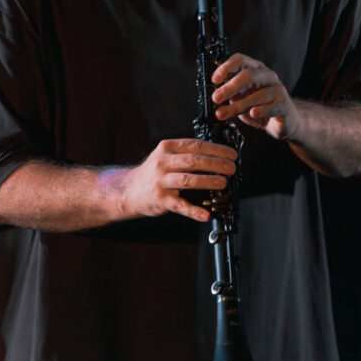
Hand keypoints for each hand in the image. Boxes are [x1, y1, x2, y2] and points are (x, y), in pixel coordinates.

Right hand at [118, 138, 236, 222]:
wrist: (129, 190)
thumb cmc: (154, 172)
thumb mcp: (166, 155)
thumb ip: (187, 153)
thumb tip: (218, 155)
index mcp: (167, 148)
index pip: (196, 145)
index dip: (216, 149)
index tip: (231, 154)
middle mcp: (163, 163)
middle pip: (193, 161)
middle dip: (216, 164)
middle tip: (232, 168)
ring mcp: (161, 182)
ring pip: (188, 180)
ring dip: (208, 181)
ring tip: (224, 183)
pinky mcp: (161, 200)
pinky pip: (180, 206)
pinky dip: (194, 211)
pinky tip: (206, 214)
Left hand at [211, 53, 299, 140]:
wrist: (286, 120)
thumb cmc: (261, 106)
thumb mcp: (243, 97)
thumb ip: (231, 94)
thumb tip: (213, 96)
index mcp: (255, 69)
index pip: (240, 60)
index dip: (226, 67)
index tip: (214, 80)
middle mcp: (267, 76)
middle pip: (248, 75)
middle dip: (230, 87)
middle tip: (216, 98)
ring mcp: (278, 90)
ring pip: (257, 95)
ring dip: (238, 105)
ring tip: (223, 113)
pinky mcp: (285, 105)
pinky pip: (272, 107)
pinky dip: (261, 110)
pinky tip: (253, 113)